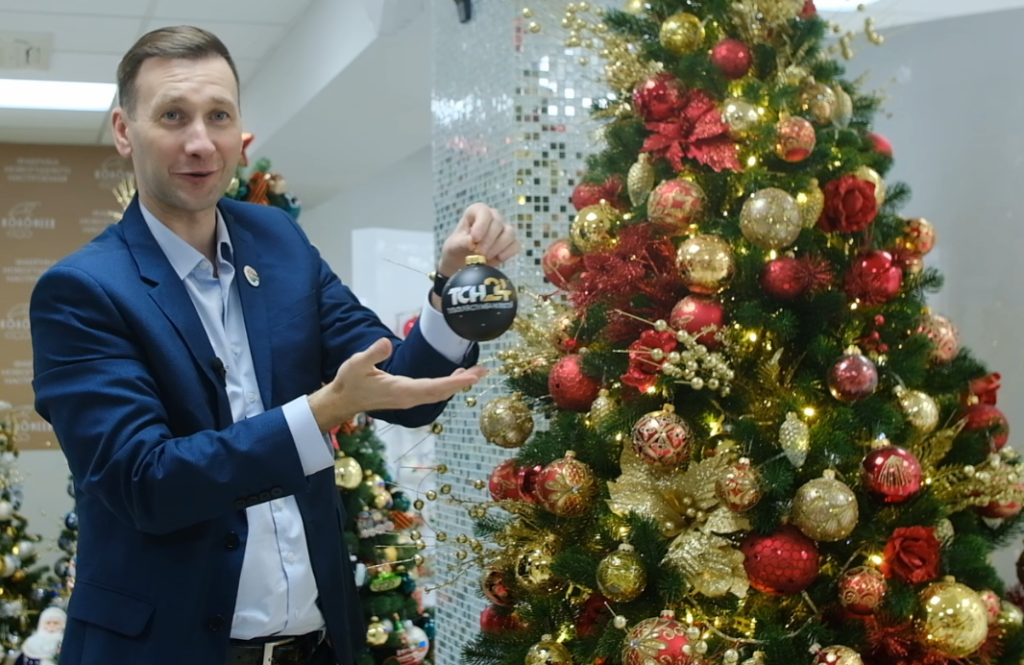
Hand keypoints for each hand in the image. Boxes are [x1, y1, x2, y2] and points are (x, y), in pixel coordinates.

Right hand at [308, 338, 485, 432]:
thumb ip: (372, 354)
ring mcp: (410, 399)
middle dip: (464, 382)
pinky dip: (448, 384)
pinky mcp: (409, 396)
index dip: (454, 383)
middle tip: (483, 371)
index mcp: (401, 390)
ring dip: (459, 383)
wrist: (343, 400)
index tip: (472, 378)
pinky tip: (457, 376)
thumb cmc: (350, 381)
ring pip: (440, 393)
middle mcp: (409, 397)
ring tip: (477, 372)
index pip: (433, 387)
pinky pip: (434, 392)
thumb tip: (386, 344)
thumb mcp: (356, 364)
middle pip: (442, 391)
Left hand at [438, 203, 519, 277]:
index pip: (484, 212)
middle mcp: (492, 218)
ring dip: (499, 246)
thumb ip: (462, 243)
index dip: (481, 224)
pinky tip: (498, 258)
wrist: (461, 263)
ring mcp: (502, 230)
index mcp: (476, 212)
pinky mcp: (509, 244)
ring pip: (509, 233)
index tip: (475, 239)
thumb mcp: (453, 246)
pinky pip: (515, 245)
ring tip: (486, 257)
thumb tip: (472, 242)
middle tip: (479, 253)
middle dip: (489, 240)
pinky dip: (508, 252)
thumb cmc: (456, 249)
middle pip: (498, 223)